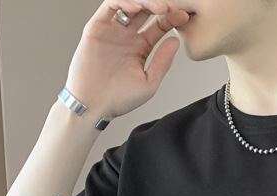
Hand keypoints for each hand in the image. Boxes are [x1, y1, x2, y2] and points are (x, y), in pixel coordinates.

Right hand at [65, 0, 189, 121]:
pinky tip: (138, 7)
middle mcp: (127, 36)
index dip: (172, 18)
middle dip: (161, 5)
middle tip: (172, 7)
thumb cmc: (118, 99)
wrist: (93, 106)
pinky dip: (124, 2)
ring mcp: (112, 30)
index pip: (159, 25)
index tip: (183, 17)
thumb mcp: (149, 82)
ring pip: (130, 4)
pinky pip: (110, 6)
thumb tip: (175, 40)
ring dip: (146, 1)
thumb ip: (162, 62)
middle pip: (146, 10)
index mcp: (141, 48)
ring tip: (160, 7)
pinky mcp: (96, 27)